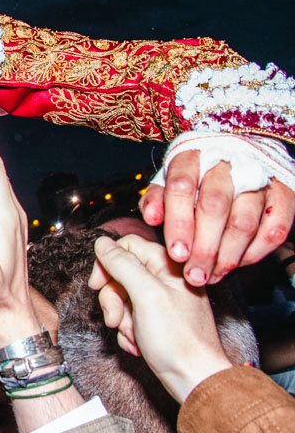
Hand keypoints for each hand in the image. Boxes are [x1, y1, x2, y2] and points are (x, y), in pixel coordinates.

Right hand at [90, 234, 233, 402]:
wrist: (194, 379)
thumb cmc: (178, 340)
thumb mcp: (146, 295)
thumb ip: (123, 265)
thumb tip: (102, 243)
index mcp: (169, 266)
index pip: (128, 247)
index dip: (108, 264)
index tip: (98, 284)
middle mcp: (166, 280)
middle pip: (121, 274)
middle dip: (113, 299)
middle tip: (115, 318)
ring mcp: (162, 300)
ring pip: (123, 297)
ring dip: (120, 319)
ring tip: (132, 334)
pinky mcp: (158, 319)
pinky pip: (130, 316)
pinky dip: (128, 331)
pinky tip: (138, 343)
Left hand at [140, 151, 294, 284]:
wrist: (237, 160)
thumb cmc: (196, 178)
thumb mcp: (168, 182)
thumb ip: (156, 199)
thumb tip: (151, 217)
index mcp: (193, 157)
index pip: (182, 186)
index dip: (178, 223)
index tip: (176, 253)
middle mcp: (227, 165)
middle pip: (214, 206)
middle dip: (203, 247)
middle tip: (193, 274)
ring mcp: (259, 179)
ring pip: (244, 222)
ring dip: (227, 256)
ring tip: (211, 275)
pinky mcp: (283, 196)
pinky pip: (273, 231)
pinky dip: (254, 253)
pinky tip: (236, 264)